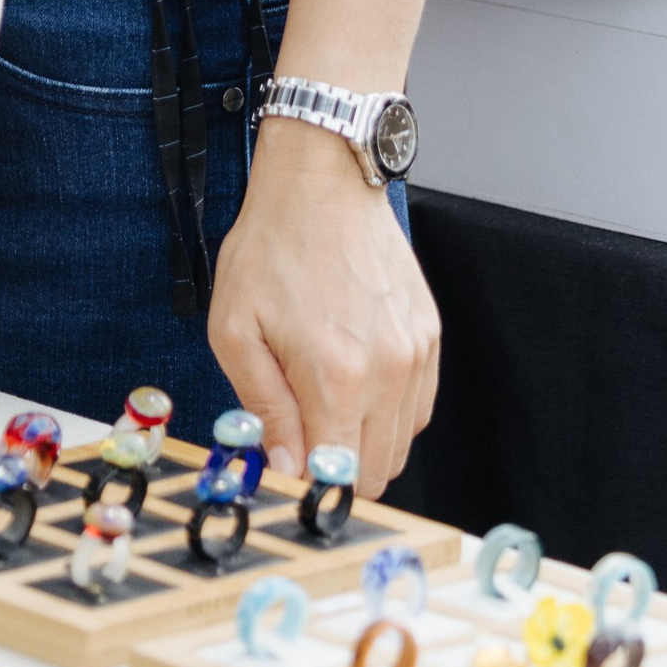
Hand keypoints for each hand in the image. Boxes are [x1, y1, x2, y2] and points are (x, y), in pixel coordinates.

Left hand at [207, 123, 439, 495]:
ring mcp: (417, 353)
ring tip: (323, 398)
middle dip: (336, 470)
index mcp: (337, 375)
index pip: (340, 476)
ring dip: (364, 441)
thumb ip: (264, 409)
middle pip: (378, 471)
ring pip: (401, 442)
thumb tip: (285, 470)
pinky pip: (417, 406)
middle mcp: (389, 370)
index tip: (287, 471)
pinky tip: (353, 381)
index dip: (311, 485)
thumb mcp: (235, 330)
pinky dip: (388, 412)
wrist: (322, 181)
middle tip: (300, 436)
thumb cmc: (271, 248)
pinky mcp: (430, 336)